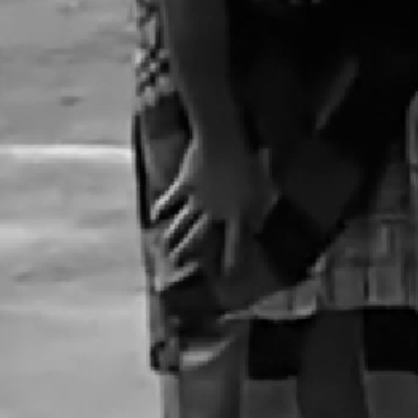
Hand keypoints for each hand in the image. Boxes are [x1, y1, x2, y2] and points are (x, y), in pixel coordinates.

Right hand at [154, 139, 268, 274]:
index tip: (227, 276)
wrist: (222, 140)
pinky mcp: (184, 185)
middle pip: (198, 238)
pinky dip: (160, 208)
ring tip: (164, 248)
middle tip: (177, 264)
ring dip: (172, 237)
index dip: (231, 261)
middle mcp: (216, 212)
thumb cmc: (249, 162)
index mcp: (239, 214)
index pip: (235, 245)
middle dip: (186, 253)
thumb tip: (257, 226)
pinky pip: (169, 200)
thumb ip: (260, 208)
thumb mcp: (264, 187)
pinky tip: (154, 216)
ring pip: (181, 224)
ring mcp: (197, 200)